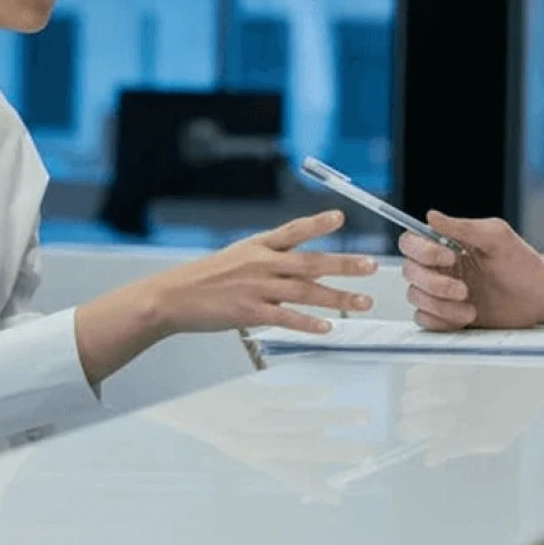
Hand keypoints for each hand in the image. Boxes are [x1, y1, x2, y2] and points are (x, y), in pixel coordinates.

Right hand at [145, 210, 377, 336]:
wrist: (172, 298)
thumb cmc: (206, 279)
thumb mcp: (238, 258)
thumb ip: (271, 261)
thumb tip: (305, 268)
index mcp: (258, 246)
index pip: (293, 230)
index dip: (317, 224)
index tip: (340, 217)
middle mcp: (261, 263)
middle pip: (310, 262)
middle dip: (344, 264)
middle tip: (371, 266)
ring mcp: (256, 288)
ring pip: (305, 291)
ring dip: (337, 297)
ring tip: (362, 301)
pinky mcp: (249, 312)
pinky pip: (286, 317)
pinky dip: (308, 322)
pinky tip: (327, 326)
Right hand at [397, 211, 543, 331]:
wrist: (539, 296)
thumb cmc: (521, 263)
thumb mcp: (496, 237)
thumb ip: (463, 226)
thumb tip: (432, 216)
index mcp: (447, 245)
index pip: (411, 243)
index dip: (422, 251)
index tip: (450, 257)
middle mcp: (439, 268)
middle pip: (409, 272)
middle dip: (435, 284)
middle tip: (464, 289)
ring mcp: (441, 293)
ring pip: (415, 298)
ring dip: (441, 305)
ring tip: (470, 307)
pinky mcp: (446, 315)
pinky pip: (424, 320)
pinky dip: (442, 320)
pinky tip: (465, 316)